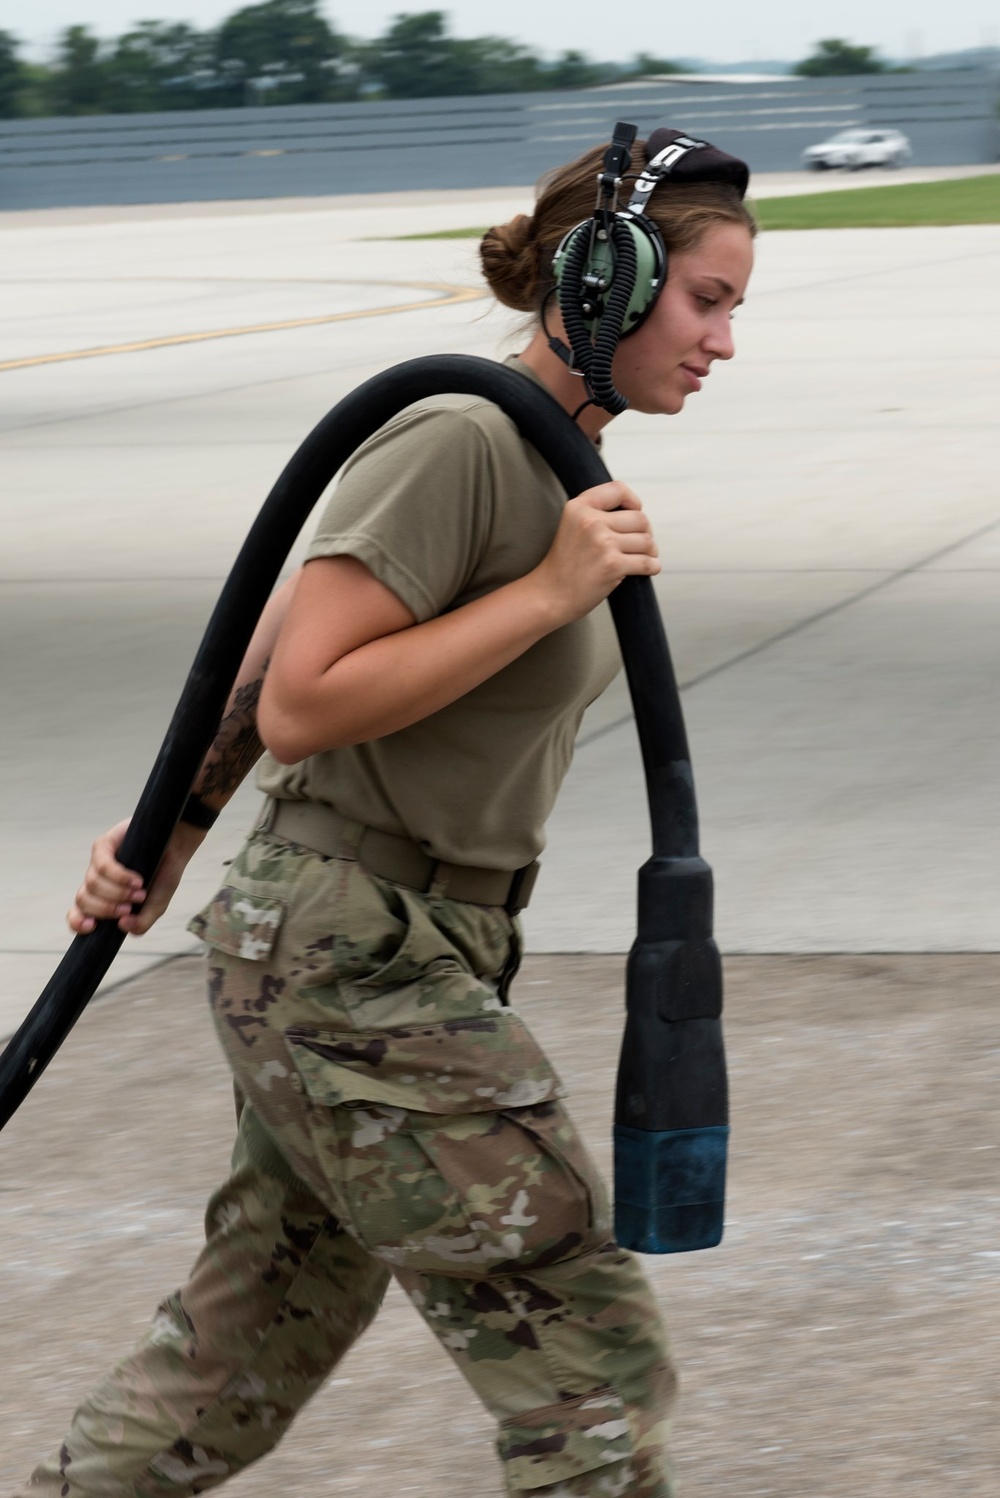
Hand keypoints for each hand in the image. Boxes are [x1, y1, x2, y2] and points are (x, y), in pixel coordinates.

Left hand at [68, 818, 204, 935]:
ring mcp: (98, 863)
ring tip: (140, 893)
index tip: (92, 927)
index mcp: (102, 899)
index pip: (78, 913)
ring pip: (92, 884)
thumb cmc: (163, 876)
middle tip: (129, 909)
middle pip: (82, 900)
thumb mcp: (156, 906)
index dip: (78, 922)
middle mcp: (96, 881)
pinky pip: (103, 866)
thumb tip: (121, 925)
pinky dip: (120, 877)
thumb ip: (141, 924)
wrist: (177, 847)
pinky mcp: (104, 845)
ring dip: (118, 893)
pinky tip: (136, 880)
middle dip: (105, 909)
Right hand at [533, 481, 659, 624]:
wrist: (550, 595)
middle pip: (640, 518)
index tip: (635, 513)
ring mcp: (602, 543)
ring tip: (641, 558)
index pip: (618, 489)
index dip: (634, 501)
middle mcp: (590, 521)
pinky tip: (648, 568)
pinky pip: (647, 562)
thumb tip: (637, 512)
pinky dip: (652, 567)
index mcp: (579, 507)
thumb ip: (597, 513)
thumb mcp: (572, 526)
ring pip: (646, 541)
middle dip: (645, 532)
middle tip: (639, 545)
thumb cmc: (565, 565)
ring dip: (650, 552)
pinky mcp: (612, 565)